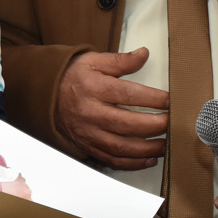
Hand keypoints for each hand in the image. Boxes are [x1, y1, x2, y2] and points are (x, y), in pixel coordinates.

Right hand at [54, 48, 167, 168]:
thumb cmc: (74, 77)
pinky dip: (133, 163)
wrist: (46, 94)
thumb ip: (121, 60)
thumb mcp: (94, 61)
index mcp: (93, 88)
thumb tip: (144, 54)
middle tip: (172, 122)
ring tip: (166, 143)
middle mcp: (89, 112)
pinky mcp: (87, 146)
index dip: (153, 99)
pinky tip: (149, 158)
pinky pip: (112, 160)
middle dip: (155, 125)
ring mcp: (88, 132)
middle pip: (127, 124)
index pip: (128, 95)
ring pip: (121, 147)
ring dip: (148, 148)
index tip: (170, 100)